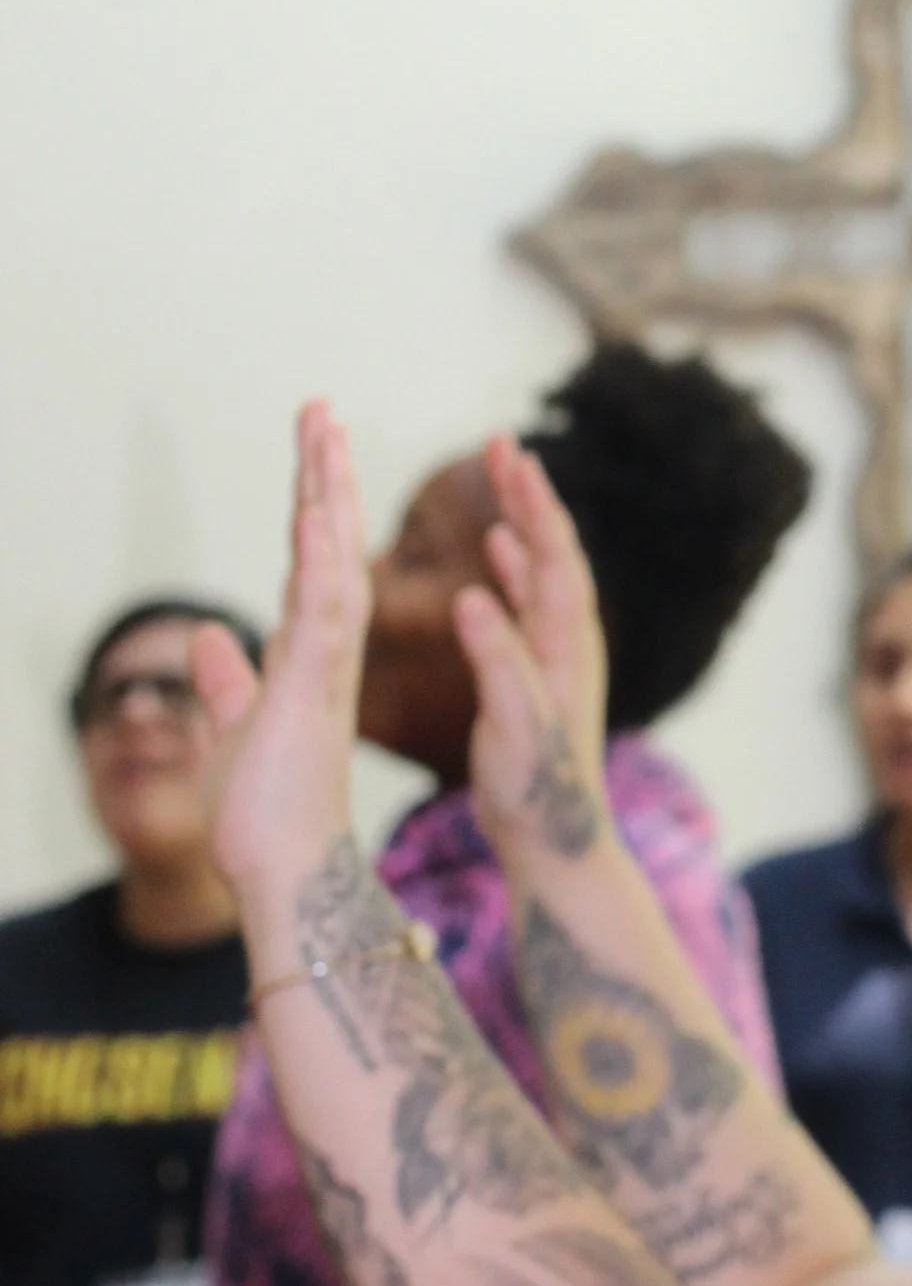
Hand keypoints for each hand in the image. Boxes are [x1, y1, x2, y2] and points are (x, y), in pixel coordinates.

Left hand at [194, 402, 367, 902]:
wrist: (287, 874)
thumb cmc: (266, 820)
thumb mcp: (231, 734)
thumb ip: (226, 684)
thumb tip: (205, 640)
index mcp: (310, 660)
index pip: (312, 565)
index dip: (312, 505)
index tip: (314, 450)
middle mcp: (327, 654)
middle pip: (329, 546)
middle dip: (325, 476)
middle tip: (320, 411)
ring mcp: (325, 668)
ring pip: (332, 562)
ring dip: (327, 493)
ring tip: (323, 429)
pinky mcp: (315, 690)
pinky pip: (322, 610)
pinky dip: (319, 558)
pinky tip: (316, 509)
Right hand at [458, 434, 610, 863]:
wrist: (556, 842)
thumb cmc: (535, 792)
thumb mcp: (513, 725)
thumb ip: (498, 661)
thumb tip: (472, 595)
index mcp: (567, 648)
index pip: (555, 559)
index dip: (536, 508)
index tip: (513, 459)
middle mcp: (570, 643)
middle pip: (552, 552)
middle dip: (529, 497)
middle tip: (500, 445)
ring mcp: (557, 657)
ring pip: (541, 571)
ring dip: (522, 522)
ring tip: (500, 477)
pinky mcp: (540, 675)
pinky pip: (528, 603)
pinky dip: (514, 568)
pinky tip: (496, 549)